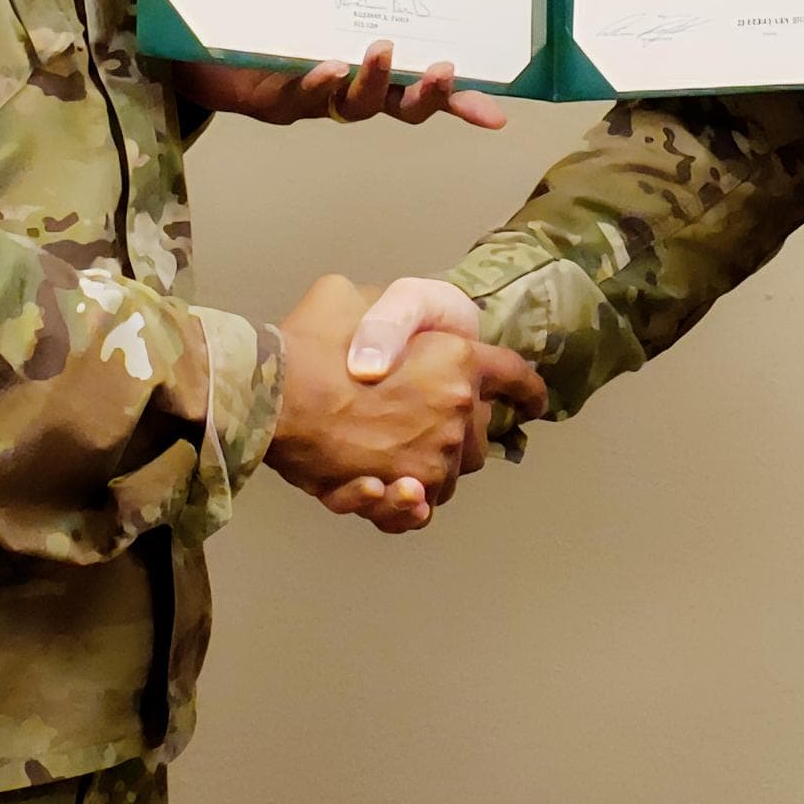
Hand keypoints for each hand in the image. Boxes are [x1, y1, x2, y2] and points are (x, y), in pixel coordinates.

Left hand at [174, 40, 509, 131]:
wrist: (191, 39)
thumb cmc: (261, 4)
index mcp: (366, 59)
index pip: (422, 82)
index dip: (460, 100)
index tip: (497, 111)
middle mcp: (346, 82)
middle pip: (400, 104)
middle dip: (427, 93)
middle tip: (444, 70)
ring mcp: (310, 94)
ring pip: (354, 105)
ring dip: (374, 82)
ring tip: (380, 51)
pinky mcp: (268, 98)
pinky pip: (297, 99)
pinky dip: (315, 85)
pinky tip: (328, 67)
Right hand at [266, 275, 545, 532]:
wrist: (270, 397)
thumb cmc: (307, 344)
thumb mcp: (348, 295)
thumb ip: (382, 315)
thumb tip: (384, 335)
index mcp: (456, 360)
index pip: (512, 375)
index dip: (524, 388)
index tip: (533, 402)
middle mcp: (457, 414)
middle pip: (477, 434)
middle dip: (456, 429)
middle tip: (412, 419)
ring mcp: (434, 459)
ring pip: (448, 474)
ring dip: (425, 466)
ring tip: (386, 456)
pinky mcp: (403, 493)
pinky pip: (418, 508)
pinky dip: (403, 504)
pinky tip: (381, 490)